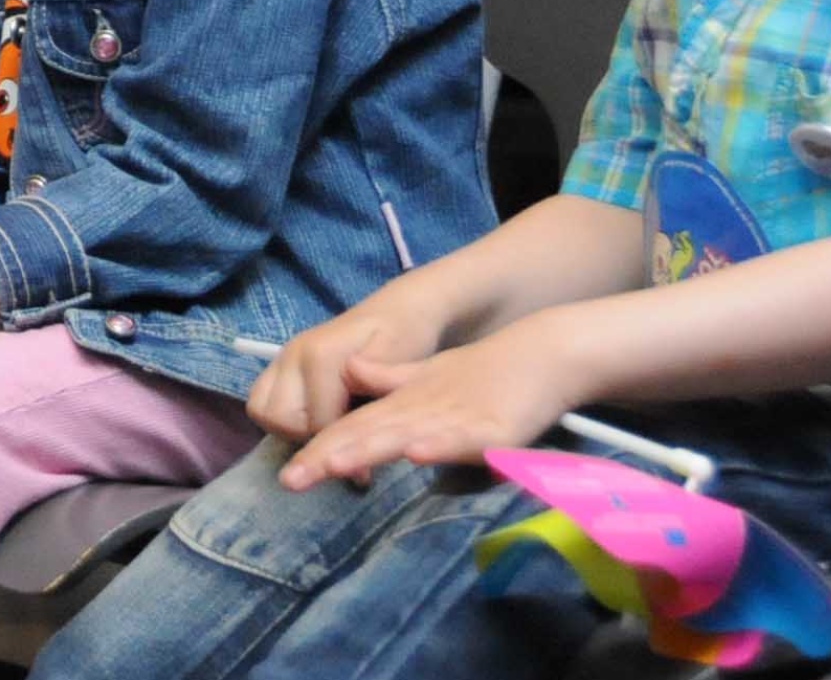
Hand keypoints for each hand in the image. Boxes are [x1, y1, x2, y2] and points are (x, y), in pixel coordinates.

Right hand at [244, 290, 450, 442]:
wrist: (401, 309)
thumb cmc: (406, 339)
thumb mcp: (402, 371)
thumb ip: (373, 412)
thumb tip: (356, 455)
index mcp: (321, 357)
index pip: (316, 423)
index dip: (342, 449)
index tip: (365, 467)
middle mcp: (293, 354)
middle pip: (279, 419)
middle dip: (309, 438)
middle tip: (342, 440)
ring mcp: (283, 356)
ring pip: (261, 410)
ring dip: (288, 428)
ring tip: (324, 429)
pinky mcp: (280, 361)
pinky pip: (261, 399)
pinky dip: (280, 416)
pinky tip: (312, 417)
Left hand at [276, 320, 579, 490]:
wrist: (542, 352)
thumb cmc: (484, 373)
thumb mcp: (429, 379)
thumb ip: (389, 382)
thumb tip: (351, 376)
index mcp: (405, 403)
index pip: (355, 428)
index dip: (321, 449)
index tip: (288, 475)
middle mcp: (422, 410)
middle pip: (369, 433)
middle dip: (330, 456)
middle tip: (290, 479)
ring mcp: (457, 418)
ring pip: (406, 434)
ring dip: (369, 448)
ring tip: (331, 464)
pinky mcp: (495, 428)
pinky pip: (464, 440)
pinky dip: (440, 445)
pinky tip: (416, 452)